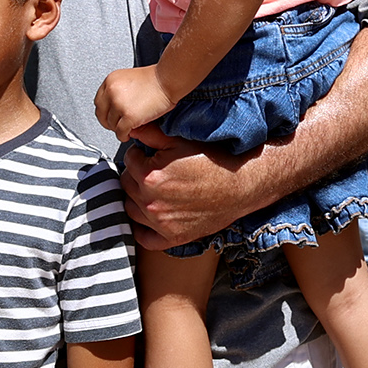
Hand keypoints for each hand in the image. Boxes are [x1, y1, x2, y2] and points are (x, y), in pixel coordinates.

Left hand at [94, 65, 175, 139]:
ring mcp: (119, 104)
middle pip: (101, 114)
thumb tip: (113, 106)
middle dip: (108, 122)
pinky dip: (124, 136)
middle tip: (117, 125)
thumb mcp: (129, 79)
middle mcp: (111, 91)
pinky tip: (129, 134)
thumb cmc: (156, 78)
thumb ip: (118, 90)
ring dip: (118, 129)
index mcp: (110, 81)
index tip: (109, 116)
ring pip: (111, 125)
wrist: (168, 79)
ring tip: (126, 128)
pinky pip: (120, 132)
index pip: (99, 102)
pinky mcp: (129, 116)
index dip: (105, 112)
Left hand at [116, 131, 255, 250]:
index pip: (129, 160)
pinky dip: (142, 228)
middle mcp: (151, 202)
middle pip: (126, 185)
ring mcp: (161, 223)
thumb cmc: (213, 161)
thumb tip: (131, 129)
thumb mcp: (180, 141)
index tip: (148, 154)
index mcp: (150, 176)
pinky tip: (149, 216)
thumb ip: (150, 134)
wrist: (240, 185)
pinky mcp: (172, 237)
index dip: (139, 155)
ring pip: (130, 209)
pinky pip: (143, 238)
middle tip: (151, 170)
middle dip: (135, 175)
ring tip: (151, 189)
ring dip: (136, 198)